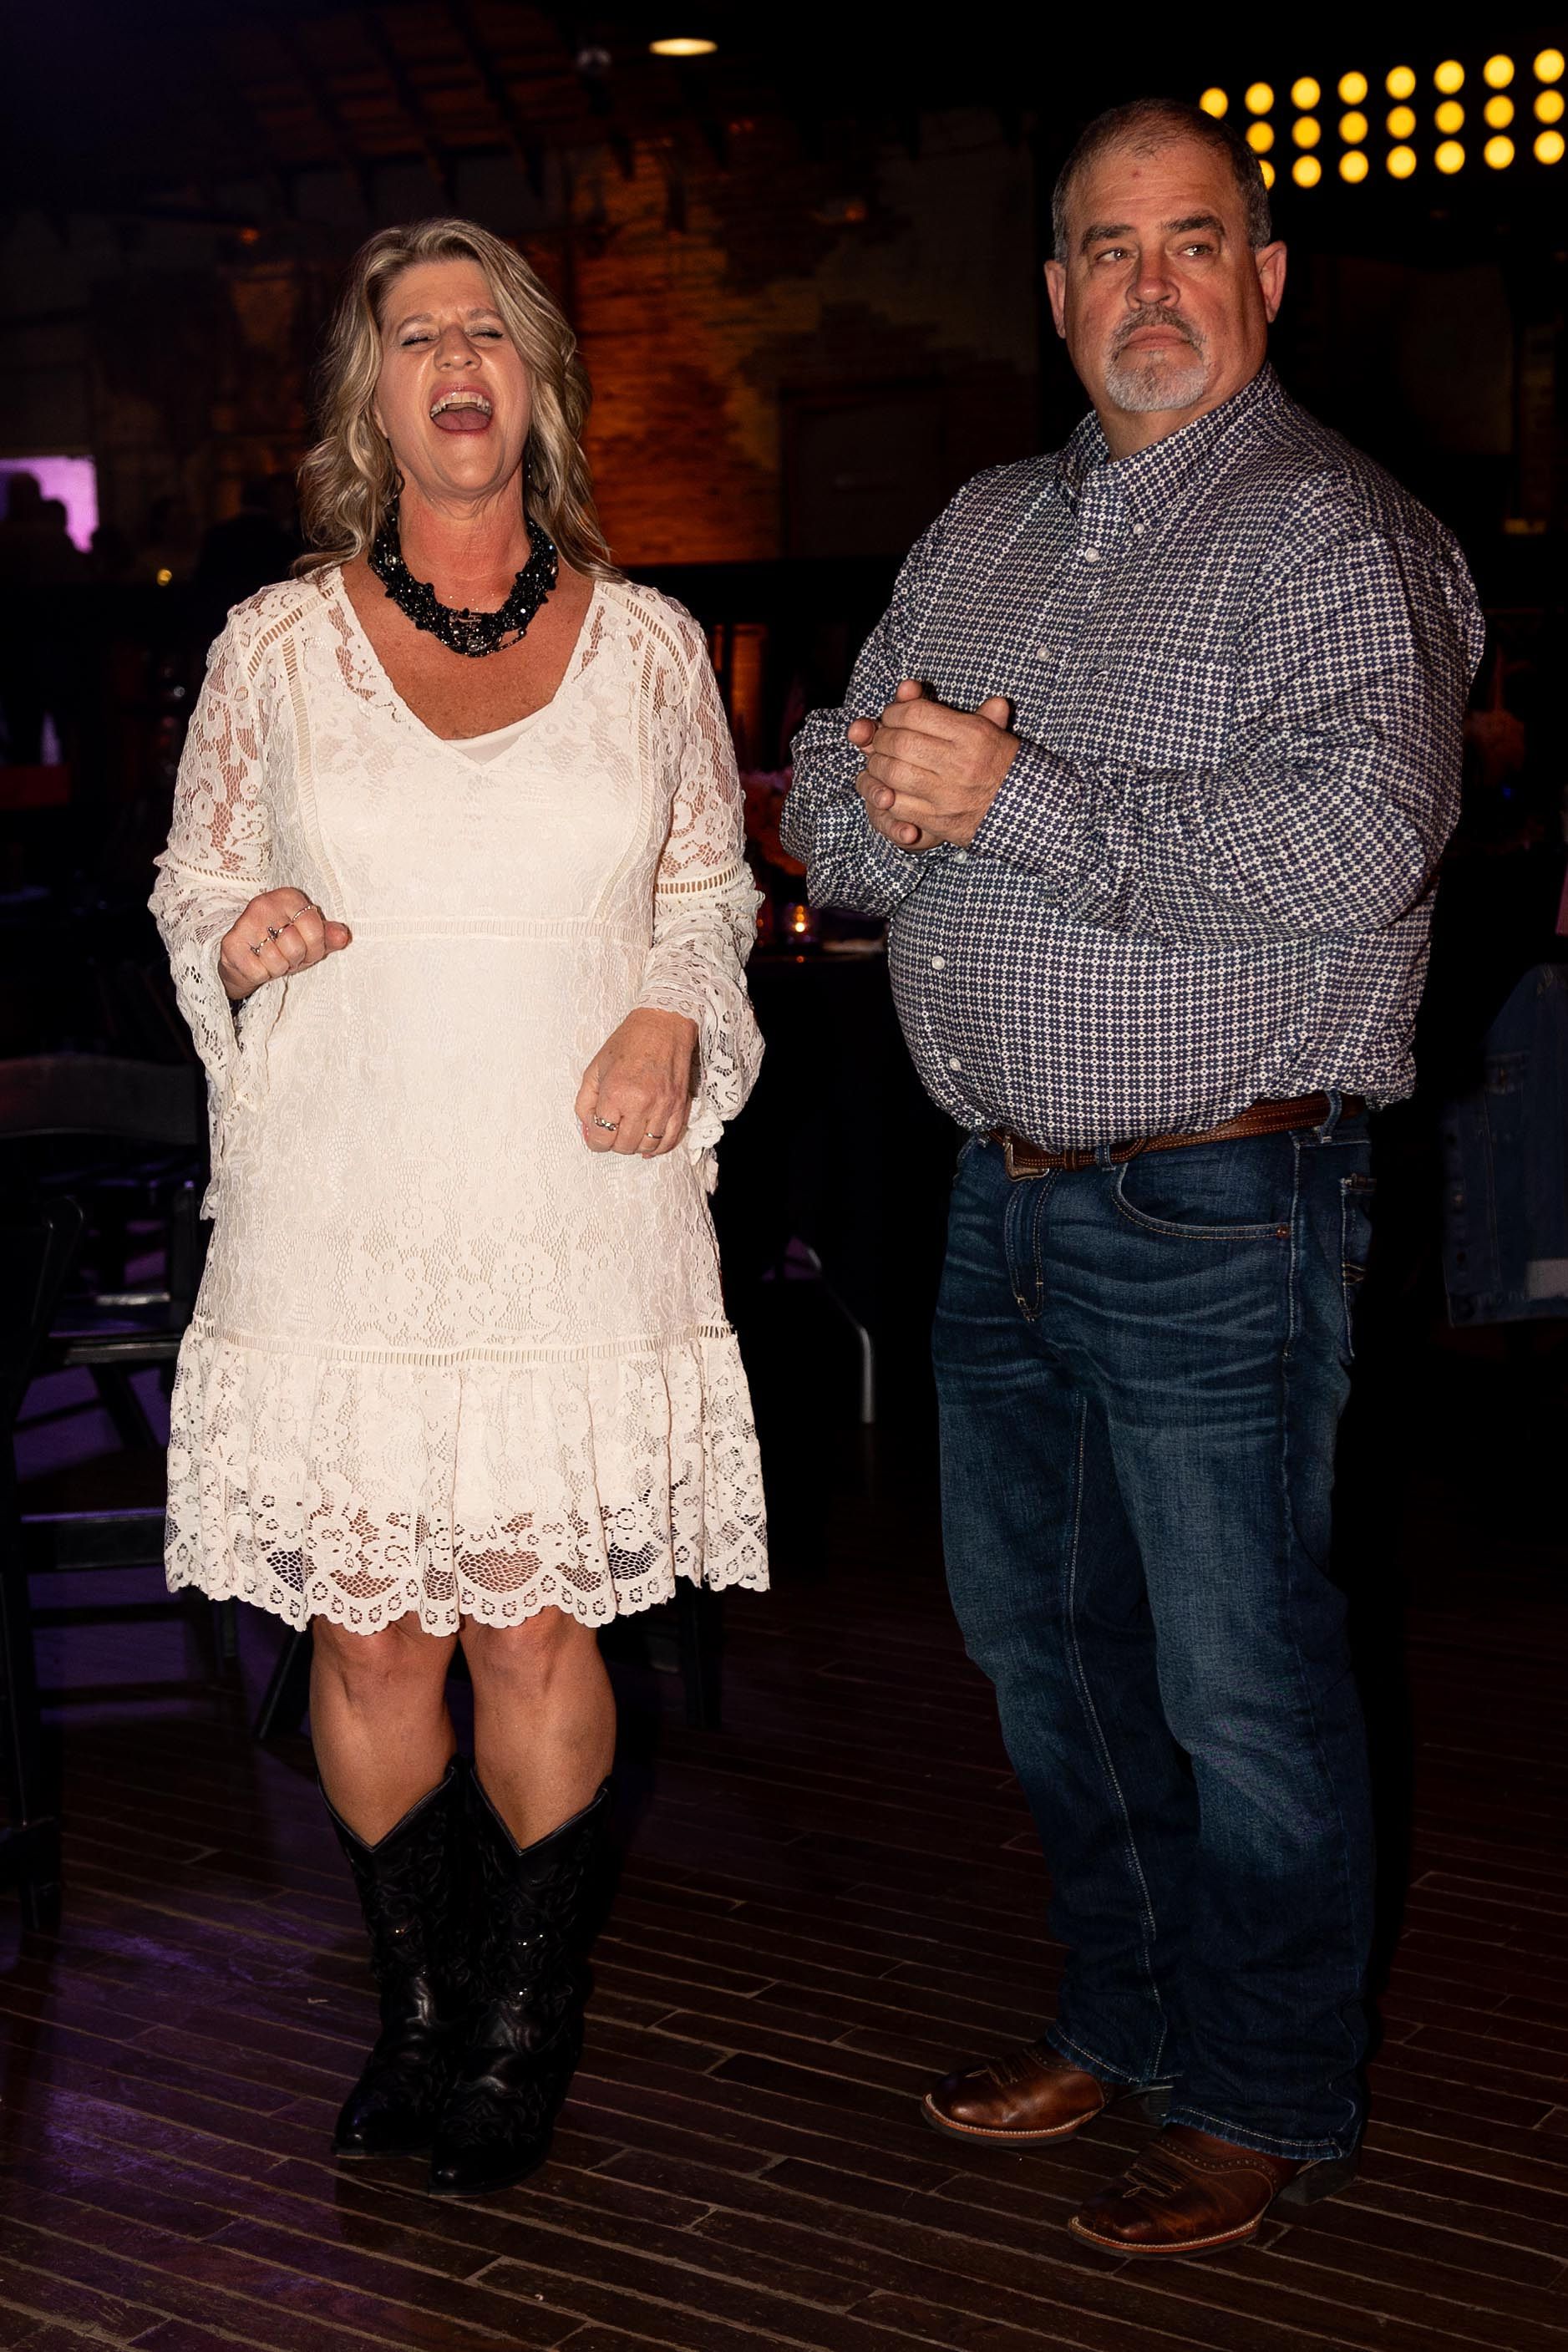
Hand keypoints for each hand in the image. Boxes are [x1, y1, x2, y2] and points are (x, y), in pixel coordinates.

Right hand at [217, 890, 351, 1001]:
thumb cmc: (281, 947)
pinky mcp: (231, 944)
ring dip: (278, 969)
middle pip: (295, 947)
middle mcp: (264, 904)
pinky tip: (257, 964)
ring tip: (271, 960)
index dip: (315, 948)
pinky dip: (261, 975)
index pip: (315, 929)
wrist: (243, 959)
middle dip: (295, 960)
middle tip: (286, 956)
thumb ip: (329, 936)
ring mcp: (245, 922)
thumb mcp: (309, 940)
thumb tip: (344, 935)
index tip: (307, 949)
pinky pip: (259, 972)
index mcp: (288, 898)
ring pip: (277, 961)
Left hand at [575, 1007, 697, 1157]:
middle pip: (624, 1146)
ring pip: (647, 1147)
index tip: (597, 1136)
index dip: (595, 1141)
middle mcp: (641, 1104)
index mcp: (615, 1093)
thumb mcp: (594, 1069)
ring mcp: (663, 1107)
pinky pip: (671, 1140)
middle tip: (613, 1130)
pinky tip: (649, 1140)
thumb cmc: (627, 1043)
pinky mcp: (680, 1106)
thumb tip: (589, 1131)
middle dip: (614, 1142)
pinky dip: (659, 1146)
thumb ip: (585, 1103)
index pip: (602, 1137)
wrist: (662, 1025)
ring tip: (631, 1132)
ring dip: (636, 1145)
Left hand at [850, 680, 1016, 848]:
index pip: (916, 714)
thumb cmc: (1007, 768)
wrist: (1026, 813)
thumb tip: (985, 696)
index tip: (891, 717)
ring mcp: (948, 794)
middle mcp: (960, 763)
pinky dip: (887, 795)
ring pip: (895, 774)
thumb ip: (983, 714)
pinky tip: (888, 788)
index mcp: (972, 735)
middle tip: (880, 740)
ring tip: (880, 762)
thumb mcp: (999, 735)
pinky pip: (899, 804)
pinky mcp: (940, 821)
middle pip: (900, 743)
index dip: (894, 712)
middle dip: (882, 739)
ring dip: (879, 766)